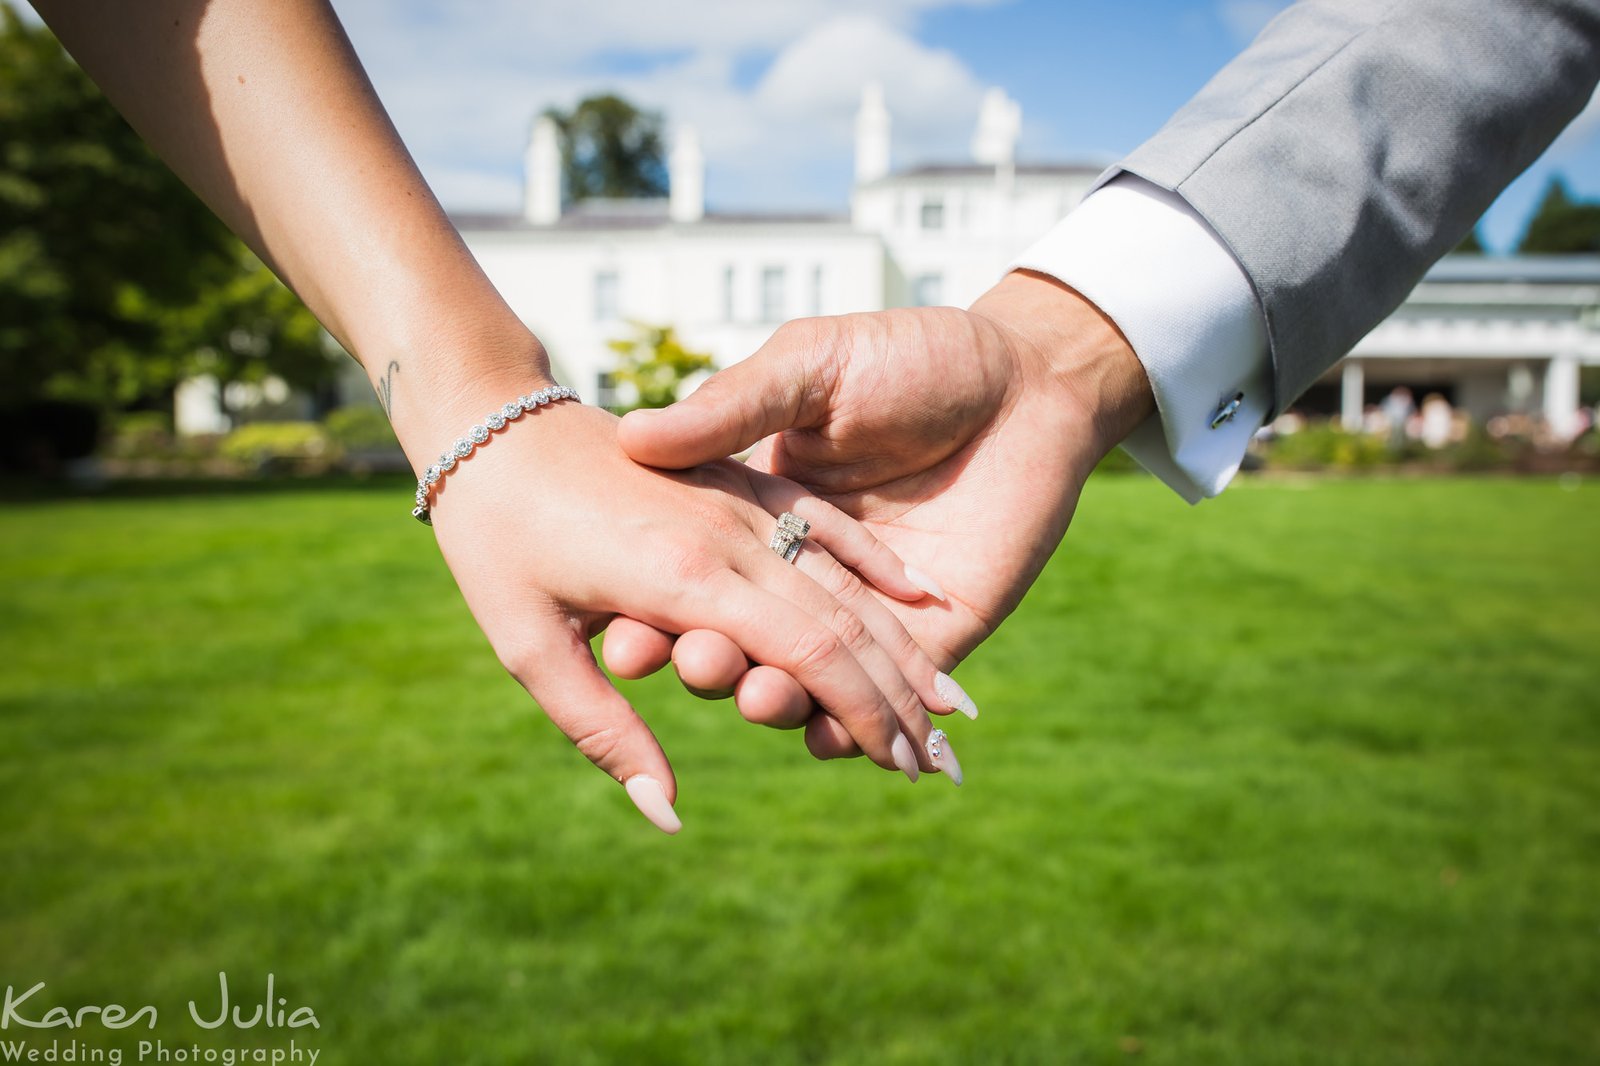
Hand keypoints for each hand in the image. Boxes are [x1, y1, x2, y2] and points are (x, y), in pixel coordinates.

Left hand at [424, 396, 953, 830]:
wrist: (489, 416)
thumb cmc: (494, 538)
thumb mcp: (528, 645)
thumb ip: (605, 731)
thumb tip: (668, 814)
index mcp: (685, 578)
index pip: (810, 654)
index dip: (866, 714)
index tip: (904, 767)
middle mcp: (730, 535)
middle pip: (845, 621)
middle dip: (904, 696)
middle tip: (946, 759)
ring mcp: (739, 499)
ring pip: (845, 577)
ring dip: (904, 644)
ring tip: (955, 701)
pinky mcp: (737, 476)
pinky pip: (823, 522)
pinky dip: (875, 564)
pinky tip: (919, 598)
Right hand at [611, 272, 1154, 752]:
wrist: (1026, 379)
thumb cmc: (911, 357)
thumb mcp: (809, 366)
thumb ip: (734, 406)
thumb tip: (637, 437)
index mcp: (756, 516)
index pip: (689, 582)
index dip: (652, 614)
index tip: (620, 634)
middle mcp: (799, 577)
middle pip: (737, 643)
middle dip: (709, 664)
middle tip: (698, 662)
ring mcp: (863, 618)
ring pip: (799, 685)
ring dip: (773, 702)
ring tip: (763, 697)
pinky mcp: (930, 644)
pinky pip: (877, 708)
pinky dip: (847, 734)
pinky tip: (829, 740)